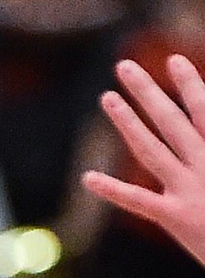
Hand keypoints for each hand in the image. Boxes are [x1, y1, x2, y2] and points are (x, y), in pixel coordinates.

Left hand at [82, 54, 204, 266]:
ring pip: (151, 150)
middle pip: (171, 121)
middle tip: (123, 66)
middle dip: (147, 92)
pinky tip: (87, 178)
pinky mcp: (176, 218)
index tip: (174, 60)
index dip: (190, 85)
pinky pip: (139, 201)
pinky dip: (112, 190)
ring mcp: (190, 191)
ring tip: (106, 97)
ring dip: (127, 122)